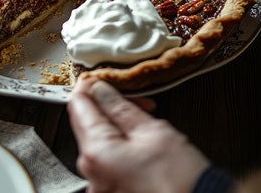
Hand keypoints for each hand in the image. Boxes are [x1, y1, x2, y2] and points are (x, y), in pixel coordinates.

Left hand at [68, 77, 208, 192]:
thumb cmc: (181, 181)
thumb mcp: (152, 131)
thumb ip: (119, 106)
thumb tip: (99, 89)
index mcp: (97, 152)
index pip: (78, 104)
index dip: (89, 86)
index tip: (101, 78)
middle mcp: (91, 171)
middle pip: (86, 122)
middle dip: (108, 105)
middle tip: (136, 99)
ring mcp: (100, 185)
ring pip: (98, 140)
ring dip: (117, 124)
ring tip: (145, 121)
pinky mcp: (110, 192)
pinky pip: (107, 159)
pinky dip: (120, 145)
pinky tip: (142, 142)